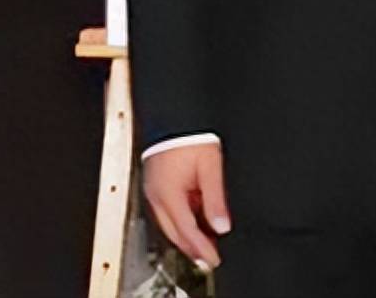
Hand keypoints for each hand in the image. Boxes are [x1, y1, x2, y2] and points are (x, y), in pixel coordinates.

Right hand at [142, 143, 231, 273]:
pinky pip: (168, 209)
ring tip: (206, 240)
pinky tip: (195, 219)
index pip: (186, 230)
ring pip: (170, 223)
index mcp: (168, 193)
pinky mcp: (156, 183)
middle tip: (210, 255)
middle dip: (192, 246)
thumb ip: (215, 197)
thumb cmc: (190, 135)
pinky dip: (182, 218)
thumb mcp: (210, 165)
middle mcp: (157, 195)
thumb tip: (221, 224)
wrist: (175, 116)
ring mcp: (154, 189)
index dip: (201, 247)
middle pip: (175, 231)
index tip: (213, 258)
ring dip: (187, 233)